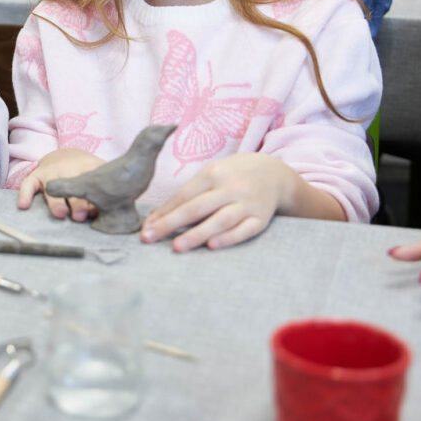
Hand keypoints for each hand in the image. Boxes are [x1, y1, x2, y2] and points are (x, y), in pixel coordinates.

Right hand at [16, 148, 104, 220]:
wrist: (65, 156)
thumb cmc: (85, 172)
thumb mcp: (98, 175)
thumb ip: (101, 193)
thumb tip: (99, 213)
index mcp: (87, 167)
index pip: (91, 180)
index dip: (93, 196)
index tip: (94, 211)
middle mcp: (68, 168)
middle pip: (72, 184)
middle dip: (77, 202)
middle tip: (79, 217)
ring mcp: (51, 171)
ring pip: (52, 185)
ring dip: (56, 201)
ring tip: (60, 214)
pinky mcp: (36, 175)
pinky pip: (28, 184)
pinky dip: (25, 194)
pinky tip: (23, 206)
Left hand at [141, 153, 297, 250]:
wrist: (273, 173)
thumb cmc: (231, 177)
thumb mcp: (210, 176)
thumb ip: (186, 196)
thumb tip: (156, 218)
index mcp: (213, 174)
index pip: (184, 195)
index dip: (164, 212)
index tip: (146, 228)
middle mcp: (230, 187)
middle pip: (198, 207)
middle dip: (172, 223)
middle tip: (150, 238)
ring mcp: (247, 203)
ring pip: (220, 220)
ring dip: (197, 234)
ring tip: (177, 246)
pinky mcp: (261, 219)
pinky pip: (244, 230)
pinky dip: (229, 238)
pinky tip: (212, 246)